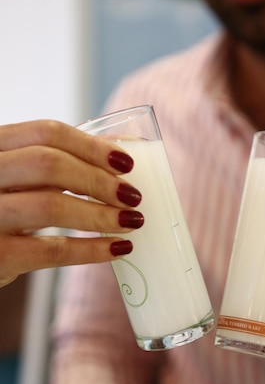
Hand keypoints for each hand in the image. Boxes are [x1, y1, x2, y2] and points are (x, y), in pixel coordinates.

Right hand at [0, 119, 143, 286]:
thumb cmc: (2, 211)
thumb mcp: (17, 179)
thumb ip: (53, 165)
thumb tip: (119, 153)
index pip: (45, 133)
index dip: (91, 146)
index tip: (126, 163)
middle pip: (49, 165)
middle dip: (99, 180)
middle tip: (133, 197)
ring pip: (50, 206)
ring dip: (100, 215)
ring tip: (131, 222)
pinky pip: (52, 251)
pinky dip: (91, 250)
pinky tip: (117, 249)